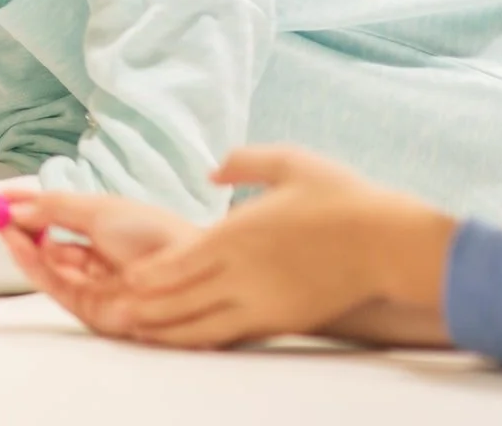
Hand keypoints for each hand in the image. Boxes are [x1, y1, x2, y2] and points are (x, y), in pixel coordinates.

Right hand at [0, 189, 199, 338]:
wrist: (186, 274)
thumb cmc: (151, 233)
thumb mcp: (98, 210)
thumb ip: (53, 209)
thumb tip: (14, 207)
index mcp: (106, 229)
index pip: (59, 217)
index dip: (29, 207)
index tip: (0, 196)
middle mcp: (98, 257)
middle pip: (49, 243)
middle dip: (19, 227)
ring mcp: (94, 285)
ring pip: (47, 266)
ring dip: (21, 244)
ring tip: (0, 224)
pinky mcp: (90, 310)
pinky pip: (54, 286)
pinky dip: (32, 266)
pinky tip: (18, 245)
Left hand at [118, 146, 453, 348]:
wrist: (389, 242)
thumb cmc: (342, 198)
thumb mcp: (289, 162)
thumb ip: (244, 162)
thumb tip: (212, 170)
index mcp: (235, 234)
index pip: (174, 262)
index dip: (144, 275)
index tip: (122, 279)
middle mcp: (241, 272)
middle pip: (177, 298)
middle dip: (143, 306)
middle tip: (112, 311)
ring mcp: (262, 301)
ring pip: (200, 324)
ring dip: (165, 329)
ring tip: (138, 332)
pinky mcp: (283, 320)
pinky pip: (233, 334)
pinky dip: (203, 339)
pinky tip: (188, 340)